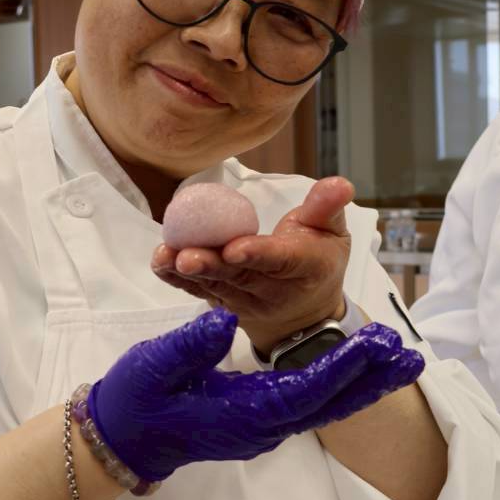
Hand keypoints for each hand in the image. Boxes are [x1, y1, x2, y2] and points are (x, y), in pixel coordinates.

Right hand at [88, 308, 424, 482]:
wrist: (124, 438)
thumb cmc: (137, 400)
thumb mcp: (155, 364)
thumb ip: (191, 345)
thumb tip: (226, 317)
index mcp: (243, 413)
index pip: (303, 390)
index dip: (341, 367)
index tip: (374, 344)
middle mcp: (263, 427)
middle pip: (329, 404)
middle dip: (371, 379)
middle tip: (412, 355)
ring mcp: (264, 428)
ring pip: (325, 407)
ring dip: (364, 384)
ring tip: (401, 360)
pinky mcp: (260, 422)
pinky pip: (311, 406)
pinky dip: (340, 387)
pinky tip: (359, 370)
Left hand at [151, 177, 353, 355]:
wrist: (304, 316)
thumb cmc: (317, 264)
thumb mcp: (333, 234)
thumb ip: (328, 208)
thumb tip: (339, 183)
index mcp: (302, 268)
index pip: (278, 261)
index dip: (256, 254)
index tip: (234, 248)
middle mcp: (270, 289)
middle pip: (238, 276)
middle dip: (211, 266)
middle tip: (186, 256)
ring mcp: (243, 299)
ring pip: (214, 285)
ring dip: (187, 272)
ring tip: (166, 256)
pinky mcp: (222, 301)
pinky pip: (199, 291)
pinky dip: (177, 279)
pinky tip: (161, 262)